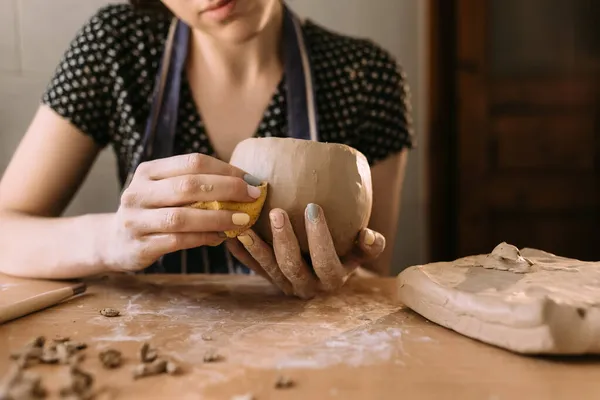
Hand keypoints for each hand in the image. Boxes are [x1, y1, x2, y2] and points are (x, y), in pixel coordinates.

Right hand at [101, 153, 262, 271]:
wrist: (114, 241)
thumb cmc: (153, 211)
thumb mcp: (165, 190)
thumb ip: (195, 184)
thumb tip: (245, 184)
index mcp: (148, 171)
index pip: (192, 162)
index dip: (226, 170)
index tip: (252, 180)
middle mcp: (138, 192)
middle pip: (189, 186)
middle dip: (227, 189)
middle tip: (253, 197)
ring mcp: (136, 220)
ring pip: (183, 216)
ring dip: (218, 218)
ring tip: (243, 220)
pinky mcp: (140, 246)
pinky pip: (178, 241)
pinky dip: (204, 238)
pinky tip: (222, 237)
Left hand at [226, 203, 385, 297]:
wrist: (325, 272)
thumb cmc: (347, 253)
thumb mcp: (361, 252)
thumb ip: (369, 246)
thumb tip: (369, 235)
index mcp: (332, 279)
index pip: (326, 261)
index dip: (319, 237)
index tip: (312, 207)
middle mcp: (307, 287)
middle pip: (292, 267)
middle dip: (284, 240)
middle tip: (277, 211)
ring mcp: (285, 285)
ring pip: (268, 270)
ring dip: (256, 247)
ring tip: (244, 225)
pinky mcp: (267, 279)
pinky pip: (252, 267)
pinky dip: (241, 252)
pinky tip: (230, 234)